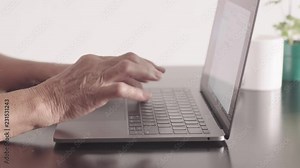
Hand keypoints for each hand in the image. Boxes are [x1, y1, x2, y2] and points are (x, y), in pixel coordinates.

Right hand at [35, 52, 164, 125]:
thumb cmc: (62, 93)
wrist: (44, 101)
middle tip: (159, 72)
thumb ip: (103, 79)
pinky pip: (121, 88)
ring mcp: (97, 77)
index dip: (140, 62)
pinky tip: (144, 96)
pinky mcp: (96, 91)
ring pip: (128, 68)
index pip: (123, 58)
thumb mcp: (84, 79)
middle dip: (147, 65)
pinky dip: (136, 92)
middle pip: (129, 59)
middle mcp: (97, 65)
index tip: (150, 67)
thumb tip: (123, 85)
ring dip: (146, 73)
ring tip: (157, 79)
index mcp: (94, 61)